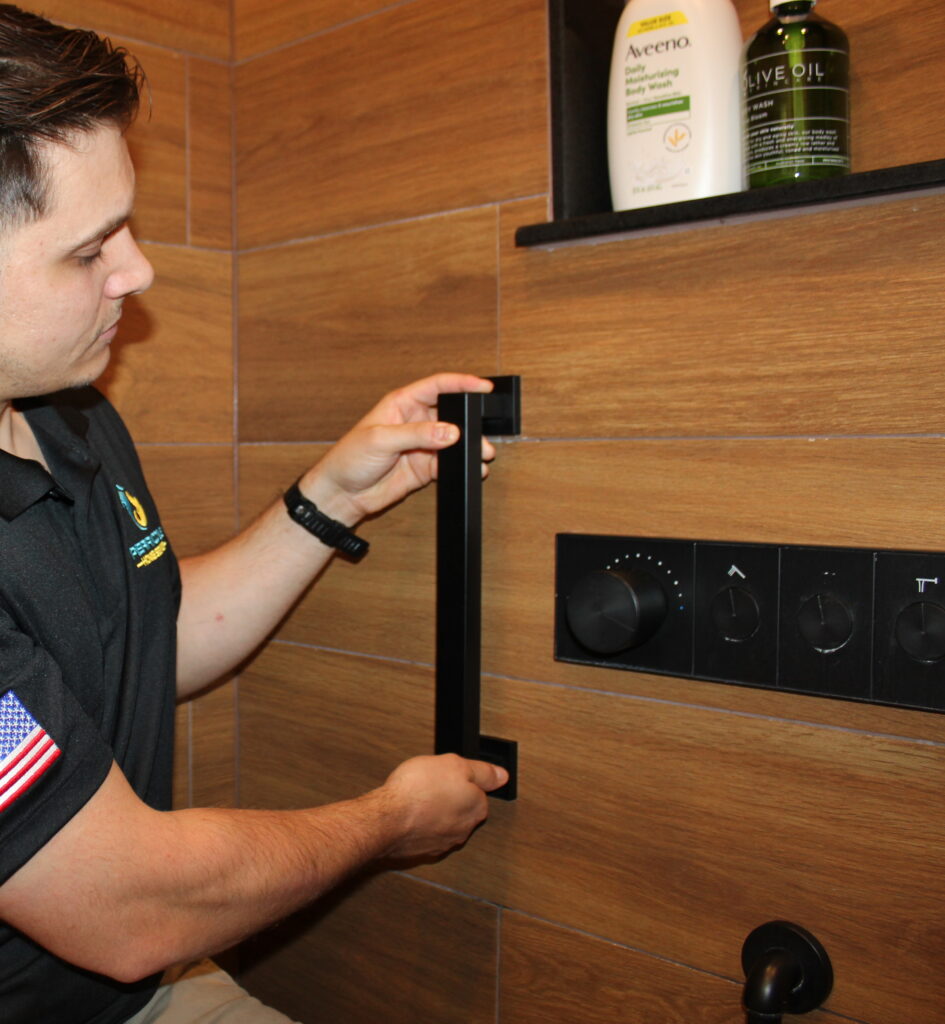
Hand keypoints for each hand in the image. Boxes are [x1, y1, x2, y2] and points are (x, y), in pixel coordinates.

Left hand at [300, 373, 495, 524]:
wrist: (342, 494)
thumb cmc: (349, 459)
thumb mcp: (380, 440)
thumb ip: (417, 434)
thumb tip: (450, 431)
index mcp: (402, 404)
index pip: (438, 386)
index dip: (462, 384)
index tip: (483, 388)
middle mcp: (415, 422)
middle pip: (452, 414)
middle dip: (471, 421)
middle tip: (483, 432)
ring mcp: (422, 445)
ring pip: (455, 441)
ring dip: (470, 446)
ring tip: (482, 453)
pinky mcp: (425, 468)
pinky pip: (450, 463)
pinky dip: (463, 465)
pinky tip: (472, 468)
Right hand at [377, 753, 507, 860]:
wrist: (386, 819)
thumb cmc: (418, 791)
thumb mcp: (456, 765)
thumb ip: (482, 772)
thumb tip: (502, 775)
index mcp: (476, 809)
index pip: (478, 792)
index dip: (460, 779)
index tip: (447, 774)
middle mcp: (463, 830)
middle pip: (460, 808)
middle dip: (447, 797)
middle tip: (430, 783)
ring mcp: (442, 844)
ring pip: (442, 822)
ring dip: (431, 812)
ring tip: (416, 798)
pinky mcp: (421, 852)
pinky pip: (423, 834)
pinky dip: (417, 825)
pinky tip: (407, 813)